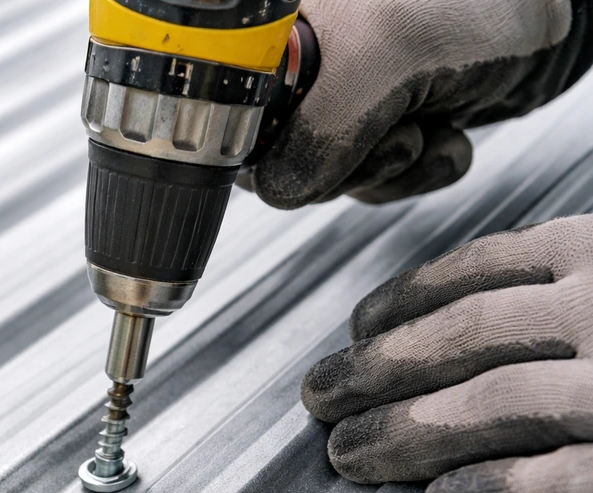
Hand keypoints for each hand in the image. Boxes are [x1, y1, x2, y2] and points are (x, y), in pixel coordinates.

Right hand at [245, 0, 591, 207]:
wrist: (545, 12)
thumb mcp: (389, 54)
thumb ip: (324, 129)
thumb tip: (283, 188)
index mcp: (279, 32)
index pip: (234, 118)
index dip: (271, 145)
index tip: (316, 143)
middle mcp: (303, 67)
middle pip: (282, 161)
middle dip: (348, 161)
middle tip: (390, 122)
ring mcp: (341, 102)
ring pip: (334, 181)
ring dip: (392, 168)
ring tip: (425, 119)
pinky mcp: (381, 128)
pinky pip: (378, 183)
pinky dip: (420, 171)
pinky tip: (443, 130)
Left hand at [301, 216, 592, 492]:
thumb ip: (559, 288)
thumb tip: (446, 321)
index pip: (484, 270)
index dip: (405, 301)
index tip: (357, 325)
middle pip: (467, 337)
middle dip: (377, 370)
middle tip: (320, 397)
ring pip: (493, 405)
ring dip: (405, 433)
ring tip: (347, 456)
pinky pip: (561, 487)